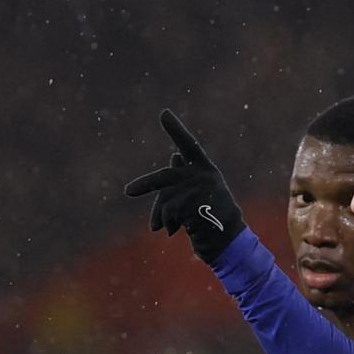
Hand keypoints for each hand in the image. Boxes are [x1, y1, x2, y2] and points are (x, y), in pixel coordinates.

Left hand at [123, 109, 245, 261]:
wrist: (227, 240)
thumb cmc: (209, 216)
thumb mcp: (198, 193)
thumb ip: (183, 176)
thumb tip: (173, 156)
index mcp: (205, 168)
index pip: (189, 145)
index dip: (176, 129)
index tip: (164, 113)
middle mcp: (204, 175)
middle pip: (166, 178)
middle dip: (145, 184)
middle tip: (127, 192)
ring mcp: (200, 190)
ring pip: (165, 200)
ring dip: (162, 216)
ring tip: (169, 227)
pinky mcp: (195, 204)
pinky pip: (168, 212)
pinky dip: (167, 223)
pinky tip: (176, 231)